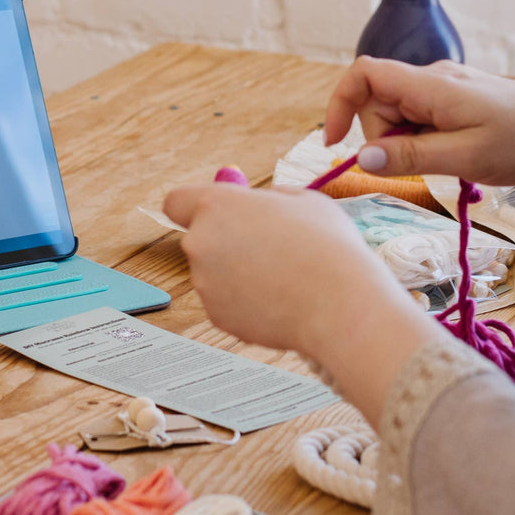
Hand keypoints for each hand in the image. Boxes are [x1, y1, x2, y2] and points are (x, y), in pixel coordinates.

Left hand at [164, 183, 442, 426]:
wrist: (338, 303)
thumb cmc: (326, 245)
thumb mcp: (303, 200)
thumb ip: (268, 199)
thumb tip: (256, 205)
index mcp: (218, 205)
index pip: (177, 200)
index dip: (194, 206)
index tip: (217, 212)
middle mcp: (201, 242)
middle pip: (201, 237)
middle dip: (227, 240)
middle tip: (270, 244)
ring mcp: (205, 283)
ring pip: (217, 270)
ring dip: (240, 271)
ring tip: (286, 273)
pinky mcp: (217, 315)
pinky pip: (228, 300)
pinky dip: (248, 299)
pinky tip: (282, 297)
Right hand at [323, 57, 514, 185]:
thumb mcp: (462, 157)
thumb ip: (409, 157)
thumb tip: (360, 158)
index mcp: (430, 84)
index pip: (365, 74)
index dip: (340, 102)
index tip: (334, 142)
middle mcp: (433, 78)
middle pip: (379, 102)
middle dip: (385, 138)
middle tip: (426, 163)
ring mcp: (445, 87)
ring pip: (400, 115)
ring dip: (408, 143)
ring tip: (450, 158)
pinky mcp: (456, 99)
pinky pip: (421, 118)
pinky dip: (425, 140)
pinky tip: (455, 153)